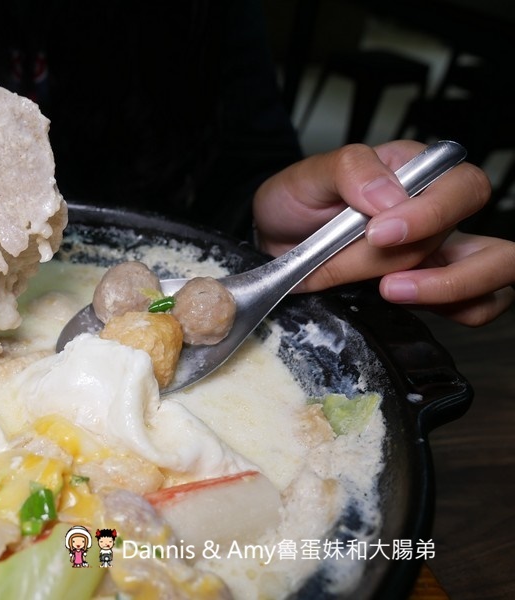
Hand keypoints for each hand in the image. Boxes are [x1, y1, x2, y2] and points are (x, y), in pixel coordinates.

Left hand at [252, 140, 514, 325]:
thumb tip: (388, 196)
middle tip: (387, 281)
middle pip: (490, 236)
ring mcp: (439, 251)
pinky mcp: (430, 286)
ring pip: (494, 271)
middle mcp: (438, 211)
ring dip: (449, 290)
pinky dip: (449, 310)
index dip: (429, 214)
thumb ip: (350, 171)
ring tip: (389, 292)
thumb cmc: (298, 199)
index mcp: (417, 171)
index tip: (378, 232)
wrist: (276, 238)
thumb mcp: (310, 175)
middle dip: (444, 268)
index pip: (458, 186)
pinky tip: (403, 302)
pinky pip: (474, 305)